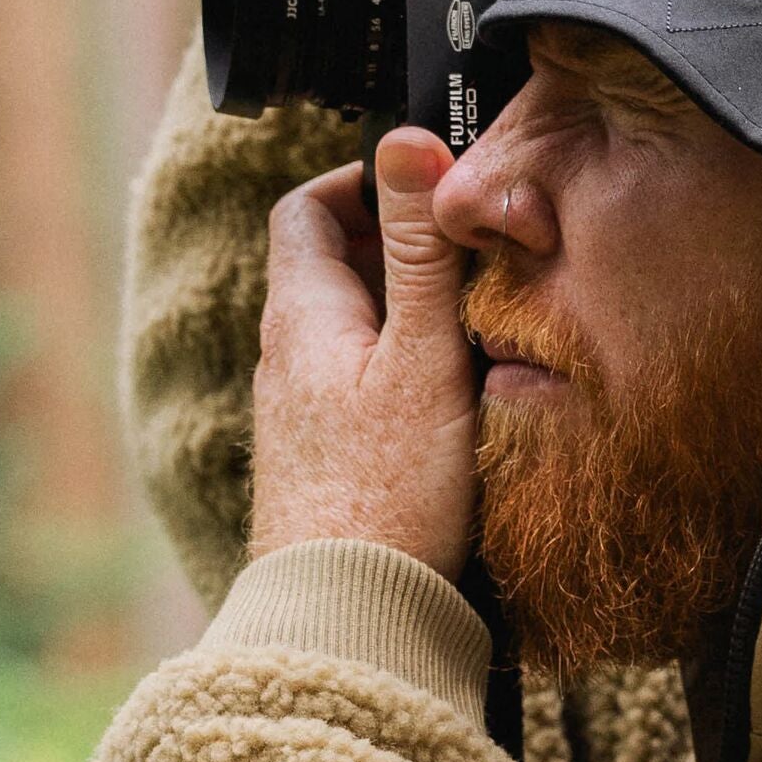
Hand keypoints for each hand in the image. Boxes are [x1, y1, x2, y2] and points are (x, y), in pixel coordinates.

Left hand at [249, 130, 477, 582]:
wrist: (351, 620)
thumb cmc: (389, 492)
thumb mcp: (422, 351)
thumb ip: (419, 249)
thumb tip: (407, 141)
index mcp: (300, 315)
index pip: (305, 208)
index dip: (362, 182)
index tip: (428, 189)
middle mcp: (286, 359)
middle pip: (333, 266)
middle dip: (399, 244)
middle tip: (471, 252)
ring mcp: (300, 414)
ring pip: (352, 327)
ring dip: (407, 309)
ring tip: (475, 319)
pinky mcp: (325, 462)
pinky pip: (361, 383)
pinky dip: (404, 366)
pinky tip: (455, 394)